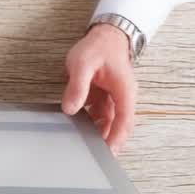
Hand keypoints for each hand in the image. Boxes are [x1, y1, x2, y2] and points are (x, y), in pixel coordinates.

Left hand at [63, 24, 136, 152]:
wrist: (104, 36)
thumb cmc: (98, 47)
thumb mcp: (82, 64)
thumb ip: (77, 87)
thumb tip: (70, 109)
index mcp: (123, 90)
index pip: (124, 120)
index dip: (117, 137)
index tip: (110, 152)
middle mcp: (121, 96)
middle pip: (118, 125)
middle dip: (108, 141)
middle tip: (94, 158)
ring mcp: (113, 97)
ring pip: (107, 121)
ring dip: (97, 133)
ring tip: (82, 147)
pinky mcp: (103, 97)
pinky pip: (97, 114)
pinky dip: (89, 123)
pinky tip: (76, 129)